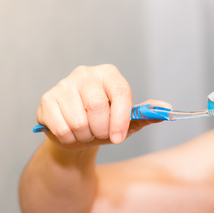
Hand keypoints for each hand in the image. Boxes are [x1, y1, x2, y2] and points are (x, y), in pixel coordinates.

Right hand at [36, 64, 170, 149]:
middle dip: (101, 130)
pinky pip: (62, 128)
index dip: (121, 119)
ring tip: (85, 132)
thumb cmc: (103, 124)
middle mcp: (85, 73)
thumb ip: (145, 115)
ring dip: (85, 136)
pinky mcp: (47, 100)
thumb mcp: (126, 121)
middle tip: (100, 134)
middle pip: (98, 106)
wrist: (75, 134)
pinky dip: (69, 139)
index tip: (118, 138)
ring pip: (79, 121)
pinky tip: (70, 133)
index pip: (121, 92)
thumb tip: (166, 110)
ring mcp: (63, 85)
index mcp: (108, 74)